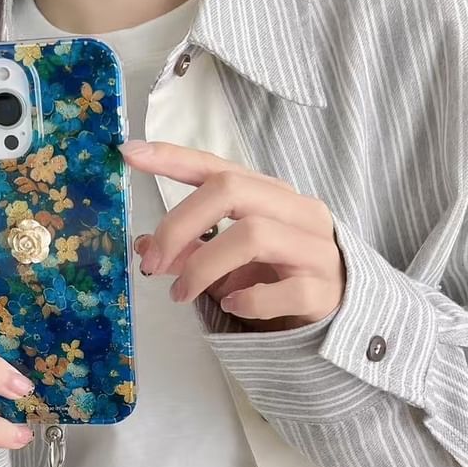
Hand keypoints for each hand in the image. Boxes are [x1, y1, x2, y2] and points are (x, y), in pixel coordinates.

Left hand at [120, 141, 345, 330]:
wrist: (337, 313)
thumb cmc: (276, 277)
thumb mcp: (225, 261)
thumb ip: (188, 250)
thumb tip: (144, 246)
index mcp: (267, 194)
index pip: (215, 166)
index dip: (172, 158)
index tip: (130, 153)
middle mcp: (293, 209)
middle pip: (229, 190)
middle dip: (179, 226)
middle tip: (152, 263)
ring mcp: (313, 247)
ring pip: (252, 235)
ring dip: (203, 267)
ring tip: (181, 294)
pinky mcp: (323, 287)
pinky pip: (283, 289)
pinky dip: (249, 299)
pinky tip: (234, 307)